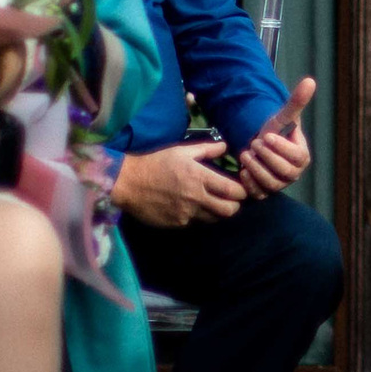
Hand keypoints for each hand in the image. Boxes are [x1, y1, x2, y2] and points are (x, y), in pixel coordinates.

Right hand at [116, 140, 245, 228]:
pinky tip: (191, 206)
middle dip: (234, 205)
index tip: (239, 188)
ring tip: (211, 202)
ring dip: (217, 212)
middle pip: (229, 210)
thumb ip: (207, 150)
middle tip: (229, 198)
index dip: (241, 191)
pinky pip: (195, 222)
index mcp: (200, 178)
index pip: (234, 191)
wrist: (128, 182)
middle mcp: (196, 198)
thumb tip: (226, 147)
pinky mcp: (176, 224)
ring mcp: (186, 214)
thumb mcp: (182, 151)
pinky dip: (198, 216)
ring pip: (214, 219)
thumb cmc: (157, 163)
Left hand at [234, 79, 314, 197]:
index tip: (267, 135)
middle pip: (284, 172)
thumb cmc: (274, 131)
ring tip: (245, 153)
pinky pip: (258, 194)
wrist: (259, 145)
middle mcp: (293, 174)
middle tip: (255, 143)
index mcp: (301, 156)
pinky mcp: (264, 192)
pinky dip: (250, 183)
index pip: (297, 157)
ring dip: (257, 169)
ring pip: (271, 183)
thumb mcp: (283, 116)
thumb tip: (310, 81)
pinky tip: (242, 170)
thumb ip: (296, 102)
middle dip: (267, 157)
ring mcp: (278, 184)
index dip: (281, 148)